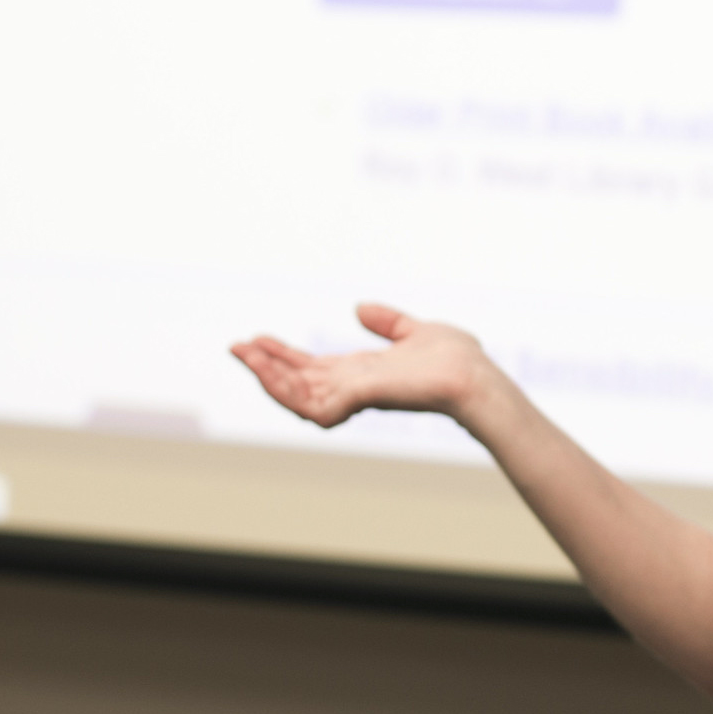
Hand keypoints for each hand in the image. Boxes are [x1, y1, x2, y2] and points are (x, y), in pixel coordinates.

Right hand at [229, 303, 495, 427]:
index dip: (282, 356)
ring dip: (267, 376)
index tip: (255, 338)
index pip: (311, 369)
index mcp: (361, 373)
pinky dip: (286, 390)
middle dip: (264, 365)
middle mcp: (353, 388)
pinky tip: (268, 369)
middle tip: (235, 346)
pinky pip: (311, 406)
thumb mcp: (414, 331)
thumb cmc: (457, 360)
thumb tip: (359, 307)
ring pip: (295, 396)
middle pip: (296, 382)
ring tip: (244, 354)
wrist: (477, 377)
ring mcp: (355, 397)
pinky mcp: (359, 400)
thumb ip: (387, 322)